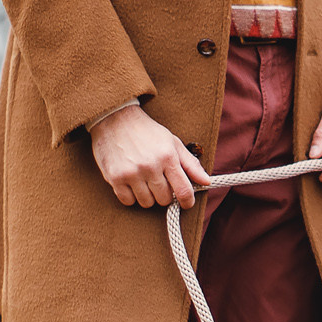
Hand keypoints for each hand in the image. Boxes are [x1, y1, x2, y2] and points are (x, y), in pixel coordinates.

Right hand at [89, 104, 210, 207]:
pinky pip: (128, 201)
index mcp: (167, 157)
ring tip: (144, 180)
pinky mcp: (115, 178)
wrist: (115, 119)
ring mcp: (131, 173)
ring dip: (147, 196)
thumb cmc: (146, 131)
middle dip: (164, 194)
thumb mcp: (172, 142)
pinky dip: (131, 196)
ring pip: (147, 202)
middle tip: (159, 181)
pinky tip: (131, 183)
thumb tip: (206, 181)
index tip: (187, 203)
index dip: (187, 201)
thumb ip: (190, 164)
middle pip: (164, 199)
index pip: (183, 190)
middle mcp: (150, 166)